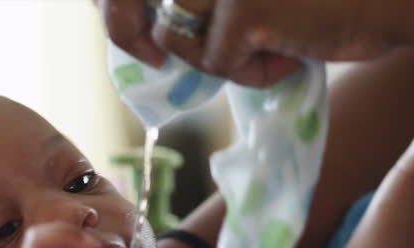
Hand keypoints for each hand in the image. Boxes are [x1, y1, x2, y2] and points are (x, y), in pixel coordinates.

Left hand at [96, 0, 401, 86]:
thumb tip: (157, 24)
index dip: (118, 5)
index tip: (136, 32)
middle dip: (136, 27)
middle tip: (149, 53)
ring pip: (178, 33)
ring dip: (216, 55)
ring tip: (271, 44)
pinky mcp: (242, 9)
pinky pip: (219, 64)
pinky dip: (253, 74)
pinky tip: (295, 56)